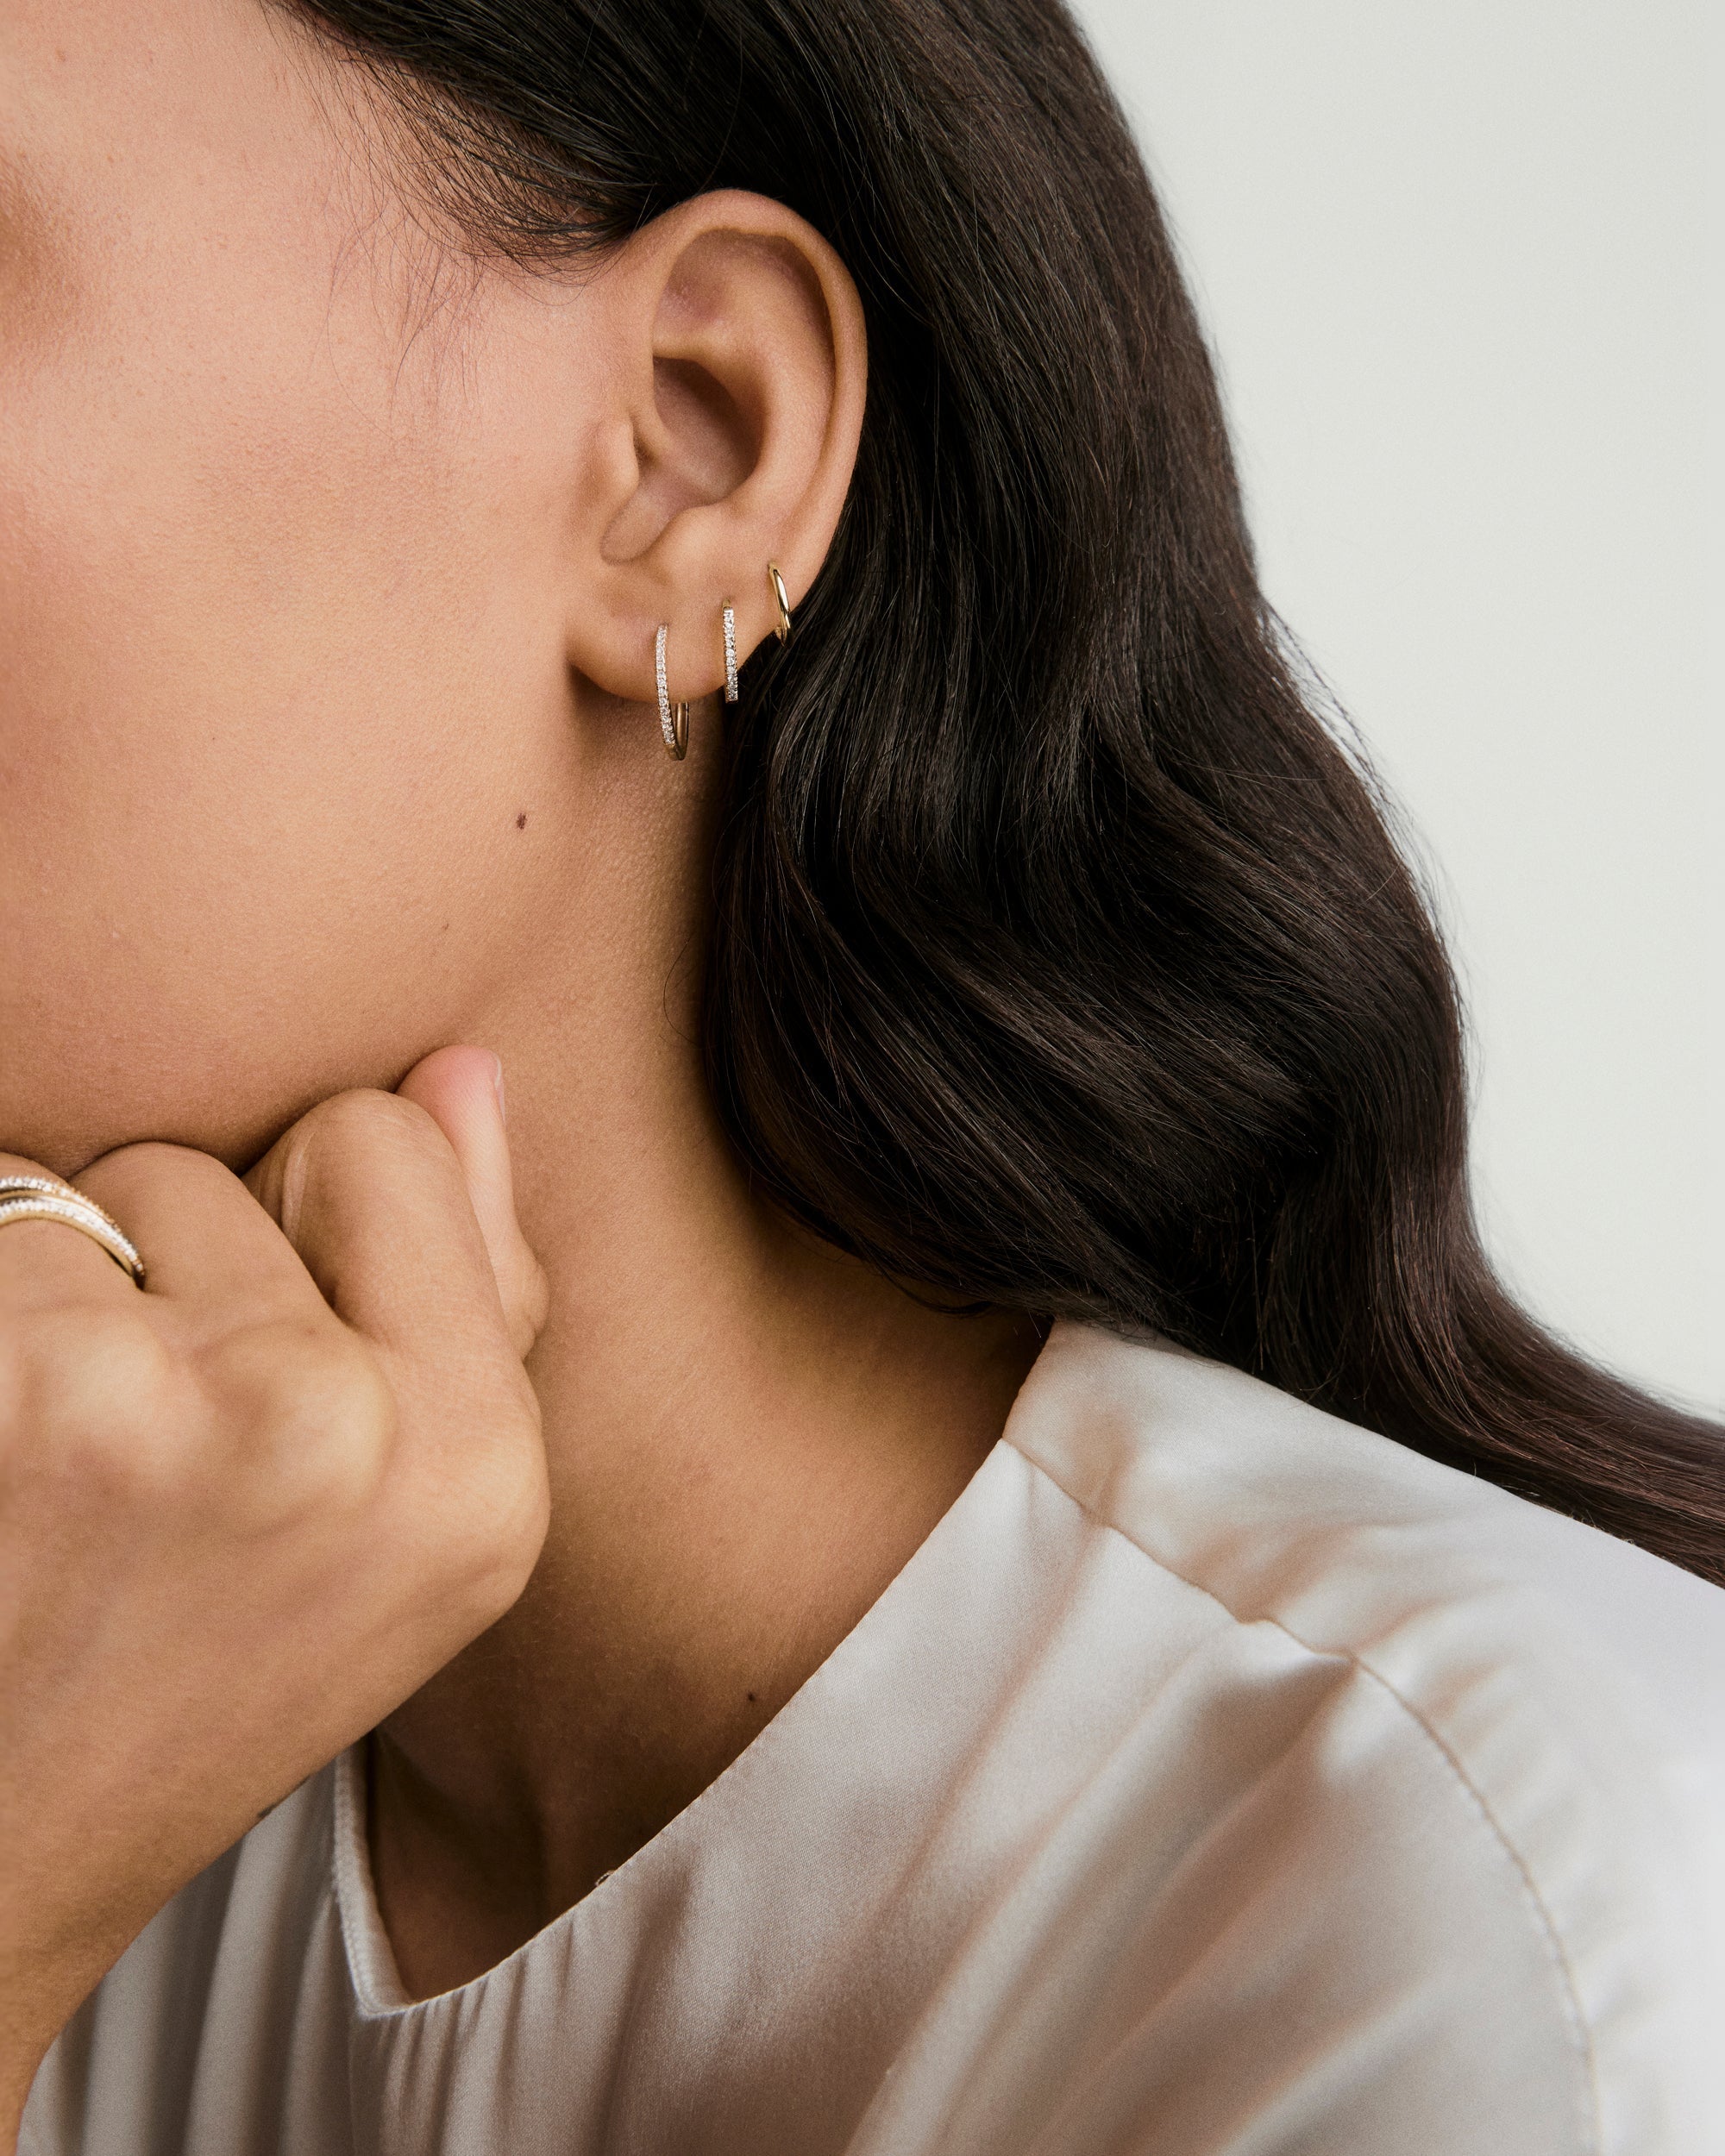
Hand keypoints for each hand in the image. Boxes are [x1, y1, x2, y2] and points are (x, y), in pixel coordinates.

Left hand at [0, 1048, 549, 2135]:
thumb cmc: (205, 1665)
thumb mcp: (414, 1521)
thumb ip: (471, 1285)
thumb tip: (464, 1065)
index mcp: (479, 1466)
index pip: (383, 1138)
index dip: (304, 1233)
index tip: (260, 1371)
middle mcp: (335, 1434)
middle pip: (221, 1159)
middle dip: (168, 1264)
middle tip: (144, 1450)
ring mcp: (147, 1409)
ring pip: (79, 1192)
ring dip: (47, 1292)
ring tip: (51, 1458)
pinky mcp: (3, 1390)